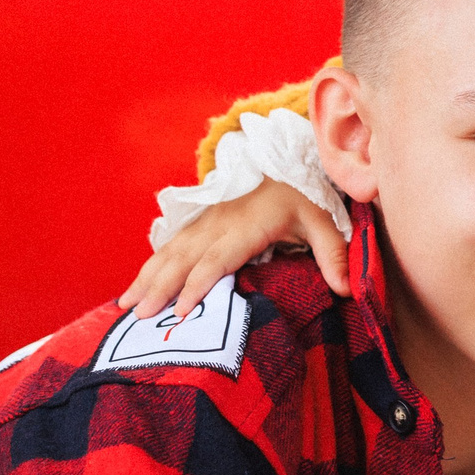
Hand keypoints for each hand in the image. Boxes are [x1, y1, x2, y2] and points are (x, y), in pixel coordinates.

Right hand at [121, 179, 346, 320]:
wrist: (288, 158)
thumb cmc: (305, 196)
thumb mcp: (325, 222)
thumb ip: (334, 255)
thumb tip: (348, 289)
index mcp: (247, 225)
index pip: (218, 259)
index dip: (198, 285)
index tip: (179, 312)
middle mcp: (220, 222)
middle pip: (184, 258)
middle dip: (159, 286)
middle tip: (138, 316)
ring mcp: (206, 220)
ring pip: (171, 251)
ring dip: (147, 277)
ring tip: (125, 305)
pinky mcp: (201, 221)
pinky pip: (171, 244)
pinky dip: (151, 264)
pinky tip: (136, 285)